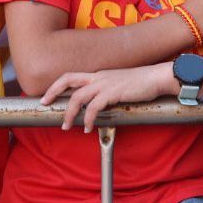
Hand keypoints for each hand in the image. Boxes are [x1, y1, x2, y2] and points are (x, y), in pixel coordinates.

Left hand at [42, 63, 176, 132]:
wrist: (158, 77)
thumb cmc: (142, 84)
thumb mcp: (119, 85)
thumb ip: (107, 93)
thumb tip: (99, 106)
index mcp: (98, 75)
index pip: (71, 76)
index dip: (57, 85)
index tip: (47, 96)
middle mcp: (98, 77)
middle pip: (68, 80)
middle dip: (53, 91)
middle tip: (44, 104)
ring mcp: (105, 83)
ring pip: (78, 96)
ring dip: (69, 113)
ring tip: (65, 126)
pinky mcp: (113, 92)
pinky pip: (94, 107)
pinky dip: (87, 118)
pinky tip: (87, 128)